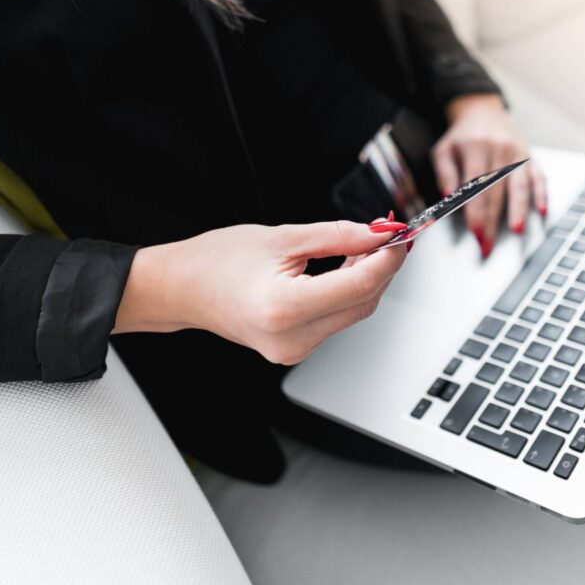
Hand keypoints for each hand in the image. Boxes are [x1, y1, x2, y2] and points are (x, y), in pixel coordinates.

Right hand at [113, 218, 408, 363]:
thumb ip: (339, 236)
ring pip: (353, 312)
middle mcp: (293, 338)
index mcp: (286, 307)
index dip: (389, 257)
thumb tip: (380, 234)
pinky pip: (336, 319)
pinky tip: (343, 268)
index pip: (361, 284)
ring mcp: (294, 350)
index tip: (401, 234)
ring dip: (365, 278)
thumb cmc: (218, 261)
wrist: (182, 289)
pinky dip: (346, 293)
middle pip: (364, 302)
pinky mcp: (295, 350)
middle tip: (386, 233)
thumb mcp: (284, 236)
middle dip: (381, 267)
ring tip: (361, 245)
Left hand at [432, 93, 547, 256]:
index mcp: (476, 148)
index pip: (475, 187)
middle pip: (496, 192)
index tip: (475, 233)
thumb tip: (449, 196)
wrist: (481, 110)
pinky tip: (543, 211)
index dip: (476, 213)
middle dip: (492, 221)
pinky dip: (541, 194)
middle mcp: (500, 150)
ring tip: (517, 231)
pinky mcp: (530, 156)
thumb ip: (444, 173)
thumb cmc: (460, 136)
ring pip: (520, 186)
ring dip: (519, 210)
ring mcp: (518, 153)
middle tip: (488, 245)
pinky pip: (538, 177)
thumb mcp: (443, 150)